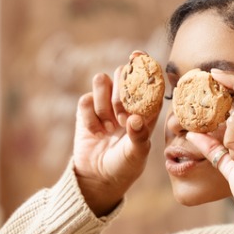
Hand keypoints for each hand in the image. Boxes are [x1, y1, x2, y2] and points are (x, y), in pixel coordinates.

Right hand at [71, 54, 157, 215]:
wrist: (98, 178)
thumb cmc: (124, 166)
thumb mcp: (137, 155)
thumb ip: (139, 136)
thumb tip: (135, 118)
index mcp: (146, 107)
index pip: (147, 79)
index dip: (143, 64)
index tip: (137, 55)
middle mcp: (126, 101)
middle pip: (122, 73)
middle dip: (120, 93)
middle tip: (121, 119)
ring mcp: (105, 103)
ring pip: (101, 81)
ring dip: (104, 105)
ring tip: (109, 128)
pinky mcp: (86, 109)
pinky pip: (86, 99)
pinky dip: (90, 118)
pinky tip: (97, 133)